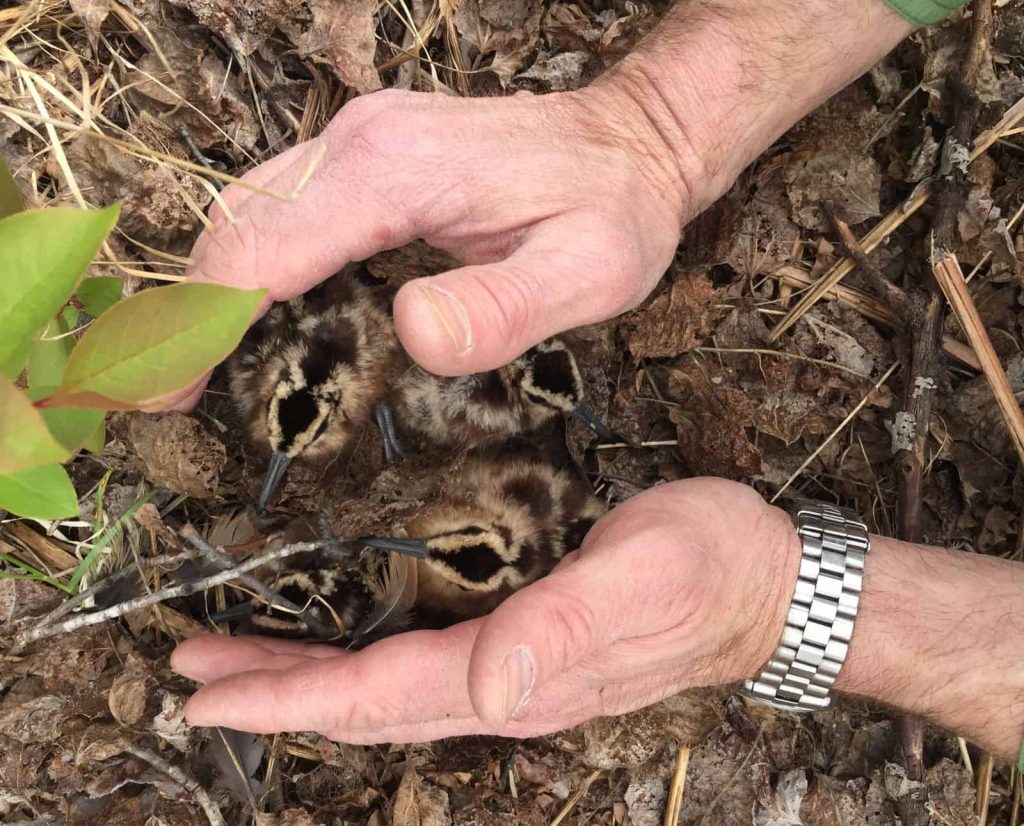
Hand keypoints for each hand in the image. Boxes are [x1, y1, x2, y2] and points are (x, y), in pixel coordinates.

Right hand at [168, 84, 694, 408]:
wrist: (631, 142)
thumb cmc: (613, 210)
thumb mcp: (587, 272)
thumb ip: (502, 309)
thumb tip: (412, 336)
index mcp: (397, 172)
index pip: (264, 249)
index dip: (207, 324)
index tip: (168, 393)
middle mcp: (363, 142)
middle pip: (236, 225)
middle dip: (188, 311)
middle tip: (166, 395)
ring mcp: (361, 140)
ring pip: (248, 210)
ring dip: (209, 286)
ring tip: (190, 365)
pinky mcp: (368, 153)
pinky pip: (280, 204)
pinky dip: (247, 261)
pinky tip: (250, 313)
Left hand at [170, 478, 799, 741]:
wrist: (767, 583)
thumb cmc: (709, 567)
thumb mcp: (645, 578)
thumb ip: (566, 630)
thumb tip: (490, 691)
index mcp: (521, 675)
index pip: (379, 696)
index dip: (288, 699)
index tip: (208, 693)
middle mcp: (508, 689)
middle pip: (367, 705)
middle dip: (275, 694)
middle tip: (194, 672)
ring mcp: (518, 675)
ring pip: (388, 692)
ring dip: (308, 682)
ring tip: (239, 661)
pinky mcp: (529, 648)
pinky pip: (422, 670)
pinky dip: (361, 664)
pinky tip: (342, 646)